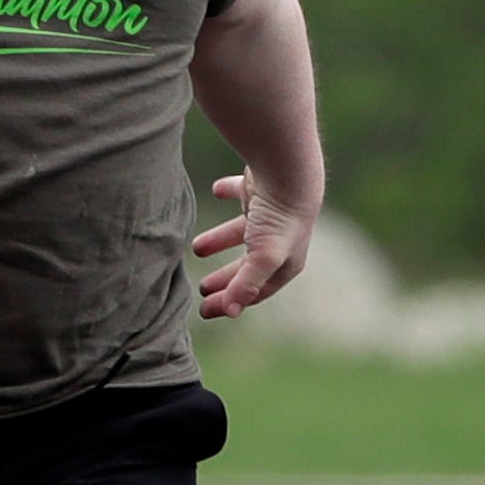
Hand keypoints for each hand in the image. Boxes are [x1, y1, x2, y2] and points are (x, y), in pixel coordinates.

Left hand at [193, 173, 315, 319]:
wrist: (288, 171)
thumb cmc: (279, 219)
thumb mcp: (263, 257)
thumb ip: (246, 284)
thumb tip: (230, 312)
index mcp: (285, 262)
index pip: (255, 291)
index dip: (231, 302)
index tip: (205, 310)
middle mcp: (279, 241)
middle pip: (247, 266)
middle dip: (225, 279)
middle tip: (201, 289)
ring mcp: (268, 216)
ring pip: (240, 233)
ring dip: (219, 241)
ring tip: (196, 249)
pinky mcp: (259, 191)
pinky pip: (239, 193)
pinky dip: (227, 192)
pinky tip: (214, 190)